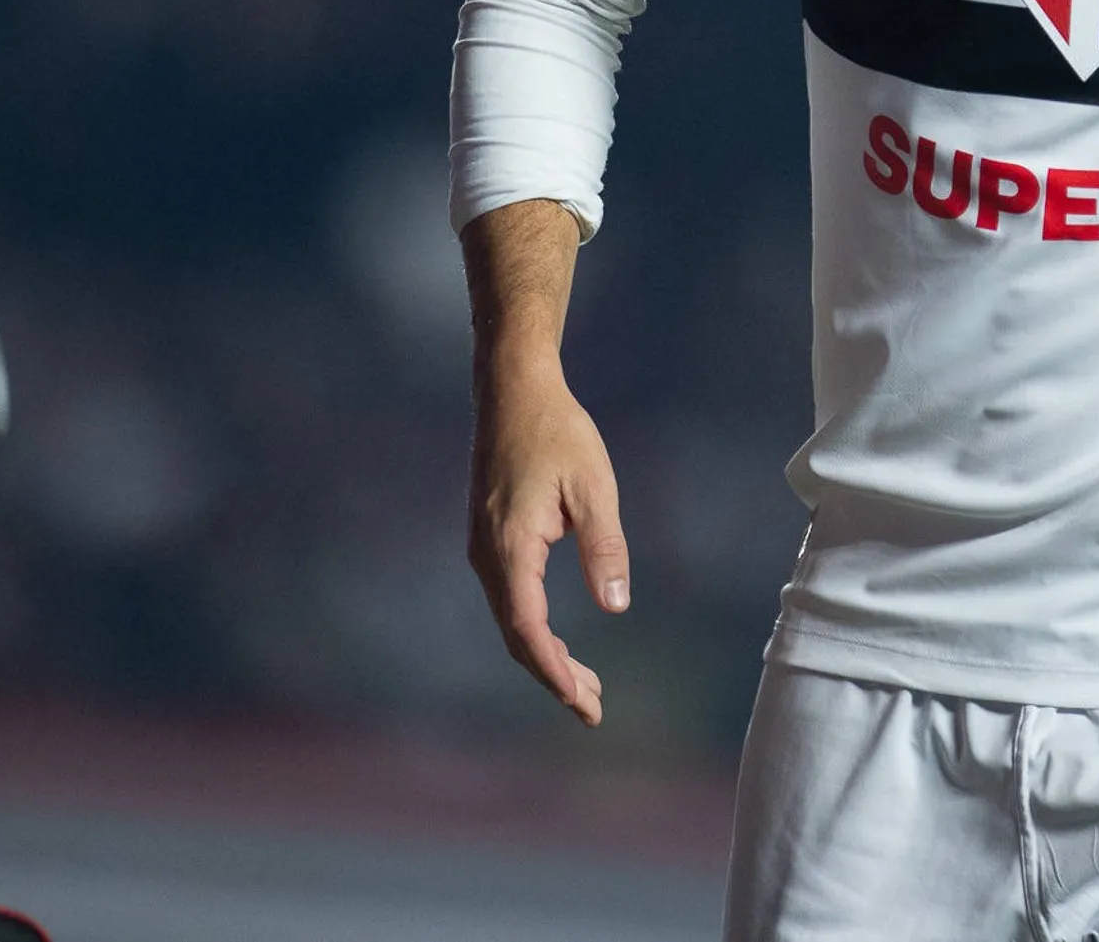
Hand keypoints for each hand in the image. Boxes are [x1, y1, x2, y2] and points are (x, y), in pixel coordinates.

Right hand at [462, 200, 627, 725]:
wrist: (513, 391)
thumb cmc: (558, 433)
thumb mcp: (594, 489)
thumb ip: (605, 549)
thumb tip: (615, 607)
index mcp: (510, 549)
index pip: (528, 630)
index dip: (555, 673)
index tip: (584, 704)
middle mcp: (486, 557)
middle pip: (517, 636)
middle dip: (554, 676)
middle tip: (593, 708)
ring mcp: (483, 550)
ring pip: (511, 620)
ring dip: (545, 656)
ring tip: (585, 685)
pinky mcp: (489, 541)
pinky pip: (510, 600)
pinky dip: (534, 630)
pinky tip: (560, 642)